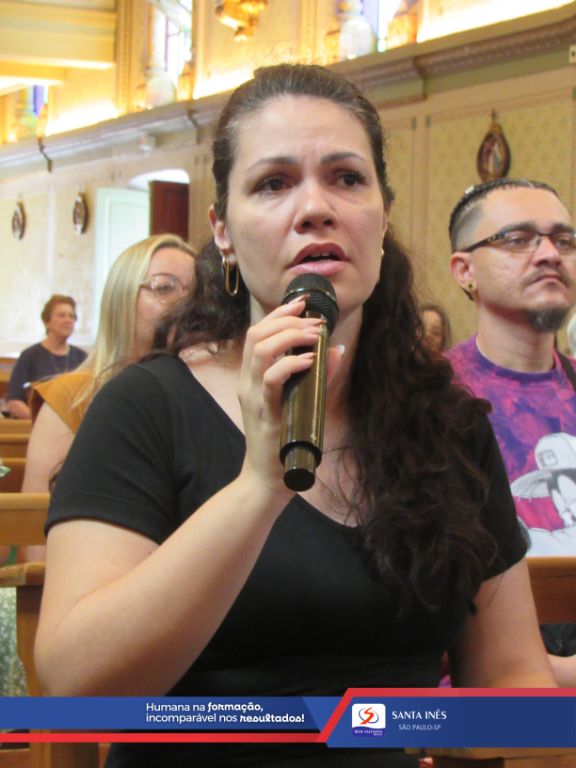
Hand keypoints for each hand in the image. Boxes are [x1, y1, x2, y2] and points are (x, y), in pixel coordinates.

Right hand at [237, 297, 340, 499]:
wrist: (267, 477)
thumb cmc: (284, 439)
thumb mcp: (302, 400)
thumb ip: (318, 375)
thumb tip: (336, 350)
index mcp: (253, 376)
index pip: (259, 333)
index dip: (279, 313)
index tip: (302, 303)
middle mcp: (248, 382)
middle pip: (257, 334)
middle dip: (286, 319)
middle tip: (314, 320)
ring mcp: (253, 396)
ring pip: (261, 350)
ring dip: (290, 336)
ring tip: (314, 335)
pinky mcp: (265, 413)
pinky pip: (272, 380)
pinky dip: (290, 364)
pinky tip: (309, 359)